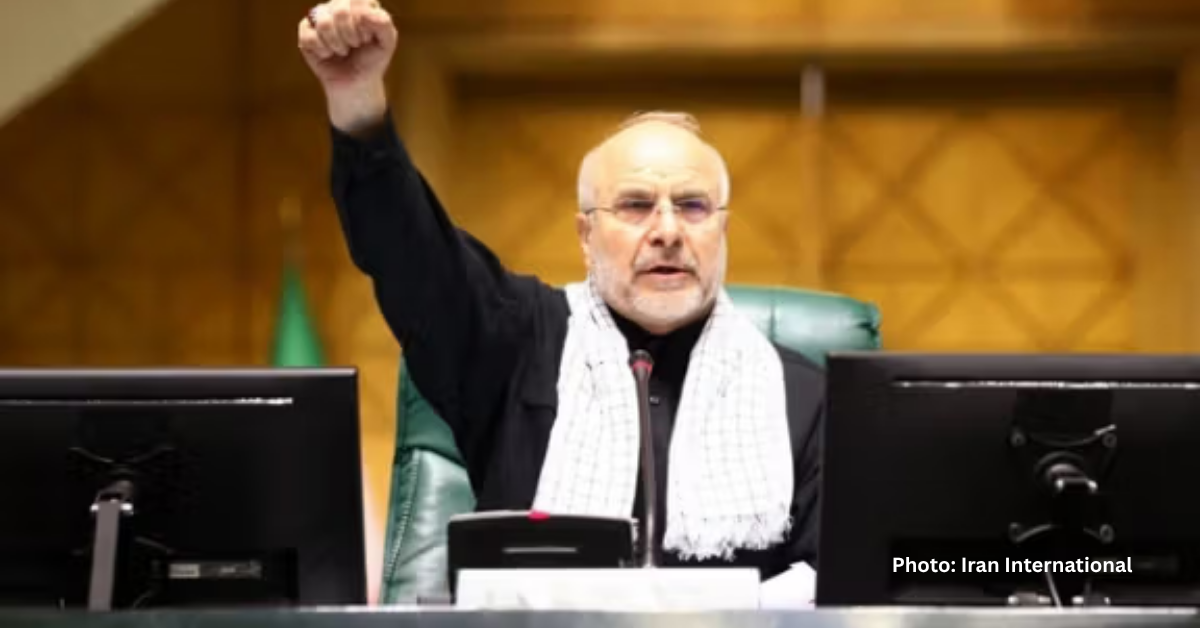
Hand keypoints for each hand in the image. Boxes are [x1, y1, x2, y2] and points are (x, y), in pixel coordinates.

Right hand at [298, 0, 396, 132]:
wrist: (355, 82)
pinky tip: (328, 54)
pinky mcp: (306, 30)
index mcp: (360, 2)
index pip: (357, 1)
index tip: (367, 38)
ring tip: (342, 50)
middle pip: (339, 10)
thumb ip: (383, 24)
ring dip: (336, 44)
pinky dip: (322, 50)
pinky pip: (309, 36)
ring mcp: (320, 16)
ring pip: (323, 23)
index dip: (363, 24)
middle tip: (354, 45)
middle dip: (350, 35)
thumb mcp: (386, 43)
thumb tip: (364, 13)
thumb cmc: (371, 60)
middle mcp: (339, 4)